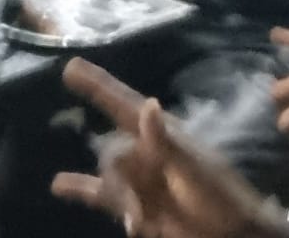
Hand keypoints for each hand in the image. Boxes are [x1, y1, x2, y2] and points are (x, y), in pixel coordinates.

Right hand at [51, 58, 288, 237]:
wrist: (232, 236)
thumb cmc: (220, 197)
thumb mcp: (194, 168)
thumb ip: (165, 141)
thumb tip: (147, 104)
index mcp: (160, 135)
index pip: (121, 103)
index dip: (96, 84)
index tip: (69, 67)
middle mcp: (144, 151)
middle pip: (111, 153)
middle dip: (118, 178)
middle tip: (137, 210)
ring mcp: (138, 178)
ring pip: (108, 178)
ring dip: (118, 199)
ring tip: (137, 222)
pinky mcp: (134, 205)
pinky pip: (99, 194)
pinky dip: (79, 188)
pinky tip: (57, 185)